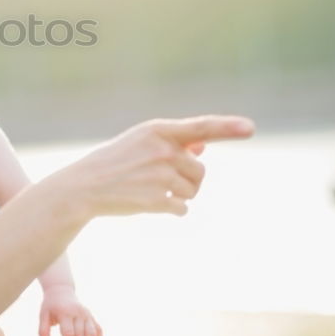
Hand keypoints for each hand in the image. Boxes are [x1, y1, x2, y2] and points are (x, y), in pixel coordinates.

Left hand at [38, 285, 102, 335]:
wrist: (61, 290)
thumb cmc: (51, 305)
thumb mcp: (43, 315)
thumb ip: (43, 331)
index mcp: (65, 312)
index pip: (68, 333)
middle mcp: (78, 313)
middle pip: (80, 335)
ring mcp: (87, 314)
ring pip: (93, 333)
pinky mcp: (91, 316)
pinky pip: (98, 330)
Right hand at [69, 115, 254, 218]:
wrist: (84, 186)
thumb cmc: (115, 162)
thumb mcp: (140, 143)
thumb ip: (173, 142)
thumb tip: (204, 146)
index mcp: (157, 129)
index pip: (201, 126)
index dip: (227, 127)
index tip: (250, 128)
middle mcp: (162, 149)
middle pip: (200, 170)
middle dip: (187, 179)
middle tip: (159, 180)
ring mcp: (160, 174)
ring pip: (193, 190)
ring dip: (178, 195)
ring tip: (149, 190)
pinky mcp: (157, 199)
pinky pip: (182, 208)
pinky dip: (171, 209)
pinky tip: (148, 203)